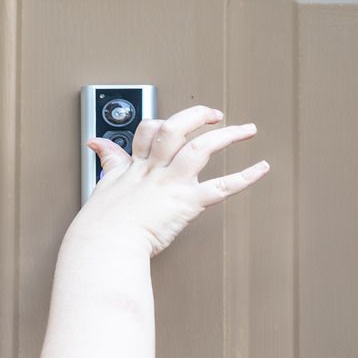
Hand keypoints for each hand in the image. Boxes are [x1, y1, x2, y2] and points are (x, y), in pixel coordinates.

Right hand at [76, 104, 269, 255]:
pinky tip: (260, 168)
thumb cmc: (102, 222)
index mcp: (137, 164)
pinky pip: (221, 187)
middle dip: (199, 116)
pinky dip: (244, 177)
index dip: (163, 123)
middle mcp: (156, 169)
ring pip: (201, 149)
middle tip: (215, 114)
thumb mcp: (103, 184)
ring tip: (247, 129)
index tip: (173, 124)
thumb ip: (108, 160)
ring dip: (228, 136)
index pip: (150, 130)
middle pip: (178, 128)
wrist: (105, 243)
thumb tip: (97, 143)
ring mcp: (172, 184)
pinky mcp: (186, 204)